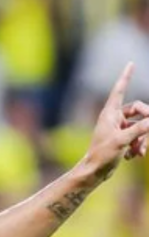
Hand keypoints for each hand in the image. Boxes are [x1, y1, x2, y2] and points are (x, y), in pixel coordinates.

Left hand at [85, 62, 148, 178]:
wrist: (94, 172)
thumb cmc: (102, 155)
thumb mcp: (122, 141)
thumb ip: (140, 129)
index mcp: (110, 113)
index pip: (119, 90)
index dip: (125, 77)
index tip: (130, 64)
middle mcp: (114, 118)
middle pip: (139, 110)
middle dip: (148, 122)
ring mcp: (118, 128)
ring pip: (141, 126)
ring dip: (144, 139)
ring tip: (140, 152)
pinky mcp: (121, 138)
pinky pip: (138, 136)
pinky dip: (139, 145)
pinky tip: (134, 156)